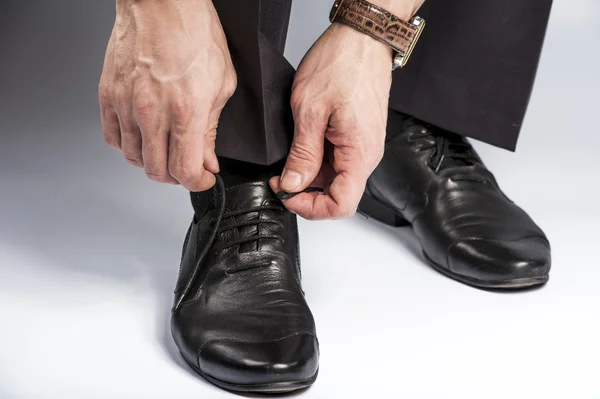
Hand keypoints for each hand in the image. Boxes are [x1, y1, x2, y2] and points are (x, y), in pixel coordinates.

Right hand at [99, 0, 235, 190]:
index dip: (198, 183)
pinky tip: (142, 137)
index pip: (185, 171)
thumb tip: (208, 159)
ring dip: (153, 162)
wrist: (162, 3)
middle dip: (177, 176)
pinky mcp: (108, 95)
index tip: (204, 178)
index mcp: (186, 112)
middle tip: (187, 166)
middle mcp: (152, 113)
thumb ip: (212, 129)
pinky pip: (112, 138)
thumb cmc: (194, 34)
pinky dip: (128, 146)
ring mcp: (126, 105)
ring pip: (134, 158)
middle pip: (158, 171)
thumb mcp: (221, 84)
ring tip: (166, 150)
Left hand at [270, 23, 392, 219]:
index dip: (311, 208)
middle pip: (338, 194)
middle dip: (306, 192)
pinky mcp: (358, 136)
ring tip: (289, 159)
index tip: (287, 195)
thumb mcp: (310, 110)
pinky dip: (318, 160)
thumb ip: (303, 154)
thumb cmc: (342, 64)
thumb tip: (293, 184)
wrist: (362, 39)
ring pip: (336, 178)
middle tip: (280, 178)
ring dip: (310, 176)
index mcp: (359, 153)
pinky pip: (339, 160)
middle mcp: (367, 155)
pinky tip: (303, 145)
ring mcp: (364, 146)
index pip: (341, 205)